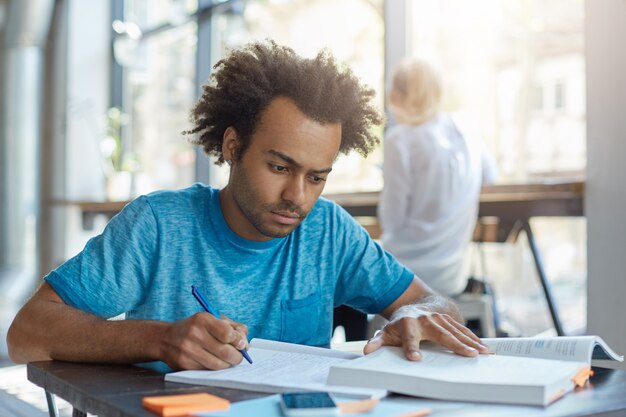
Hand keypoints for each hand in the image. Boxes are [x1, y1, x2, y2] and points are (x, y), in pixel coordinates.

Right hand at [159, 312, 248, 369]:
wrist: (166, 338)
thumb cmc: (195, 327)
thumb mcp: (212, 319)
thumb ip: (232, 327)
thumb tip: (244, 343)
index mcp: (203, 319)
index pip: (228, 334)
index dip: (238, 341)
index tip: (242, 344)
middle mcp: (194, 334)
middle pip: (225, 352)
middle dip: (237, 356)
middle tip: (239, 356)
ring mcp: (188, 350)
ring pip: (218, 364)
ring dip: (228, 364)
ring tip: (229, 360)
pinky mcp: (184, 364)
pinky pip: (208, 370)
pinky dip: (216, 368)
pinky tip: (216, 362)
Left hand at [363, 305, 489, 360]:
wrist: (414, 305)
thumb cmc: (399, 324)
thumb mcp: (386, 332)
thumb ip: (377, 341)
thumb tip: (367, 350)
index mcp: (407, 324)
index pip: (409, 337)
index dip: (411, 347)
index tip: (415, 359)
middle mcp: (424, 319)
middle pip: (440, 334)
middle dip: (454, 344)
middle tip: (467, 355)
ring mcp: (438, 318)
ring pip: (455, 331)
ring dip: (470, 342)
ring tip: (481, 353)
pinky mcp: (448, 319)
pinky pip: (462, 330)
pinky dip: (474, 339)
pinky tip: (484, 348)